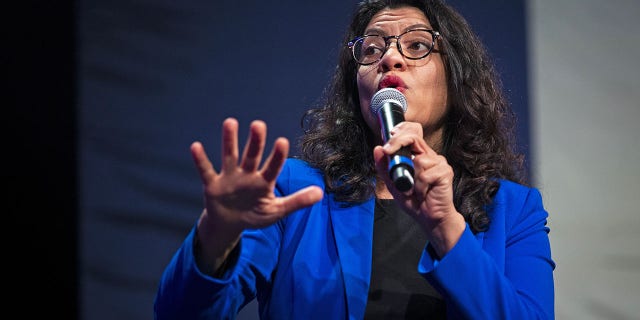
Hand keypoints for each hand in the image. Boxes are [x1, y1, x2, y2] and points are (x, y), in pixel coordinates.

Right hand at [192, 118, 322, 272]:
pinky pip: (206, 171)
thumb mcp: (277, 211)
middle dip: (255, 142)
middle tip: (258, 124)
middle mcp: (247, 174)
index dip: (277, 156)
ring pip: (230, 156)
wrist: (230, 224)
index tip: (282, 141)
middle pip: (252, 155)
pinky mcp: (213, 185)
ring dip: (229, 141)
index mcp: (264, 181)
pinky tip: (195, 146)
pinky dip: (200, 160)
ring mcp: (229, 178)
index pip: (273, 166)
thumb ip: (297, 202)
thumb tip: (321, 193)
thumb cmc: (255, 213)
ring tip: (230, 122)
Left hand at [373, 121, 464, 256]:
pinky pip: (426, 174)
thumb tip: (377, 149)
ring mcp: (439, 163)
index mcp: (418, 156)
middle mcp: (429, 156)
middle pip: (414, 138)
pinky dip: (420, 186)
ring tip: (414, 190)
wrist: (430, 218)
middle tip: (389, 150)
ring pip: (419, 160)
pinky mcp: (445, 172)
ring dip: (411, 179)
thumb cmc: (414, 201)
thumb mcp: (393, 184)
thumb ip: (384, 168)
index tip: (390, 134)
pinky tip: (423, 193)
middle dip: (398, 142)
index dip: (402, 130)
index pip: (412, 133)